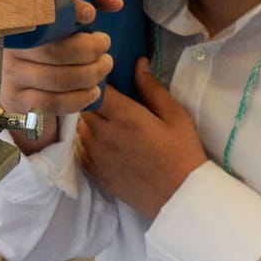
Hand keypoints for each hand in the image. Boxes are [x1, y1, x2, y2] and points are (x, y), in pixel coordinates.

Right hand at [0, 0, 122, 152]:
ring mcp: (12, 74)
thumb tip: (114, 3)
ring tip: (103, 66)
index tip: (90, 15)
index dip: (69, 11)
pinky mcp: (16, 99)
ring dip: (90, 75)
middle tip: (104, 47)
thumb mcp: (72, 9)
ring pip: (58, 80)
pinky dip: (78, 99)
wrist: (25, 76)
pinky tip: (92, 91)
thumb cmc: (54, 37)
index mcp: (22, 20)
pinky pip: (51, 103)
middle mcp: (13, 47)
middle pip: (56, 52)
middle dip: (91, 51)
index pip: (43, 11)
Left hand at [77, 59, 205, 218]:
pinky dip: (85, 139)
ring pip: (78, 127)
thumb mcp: (175, 116)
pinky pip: (79, 147)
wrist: (180, 197)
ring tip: (104, 117)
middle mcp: (104, 135)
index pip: (94, 89)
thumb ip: (152, 88)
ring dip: (87, 119)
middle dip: (90, 98)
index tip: (104, 76)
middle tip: (104, 95)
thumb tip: (138, 62)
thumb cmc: (182, 153)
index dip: (96, 80)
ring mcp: (96, 155)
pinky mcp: (94, 171)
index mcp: (125, 117)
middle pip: (82, 106)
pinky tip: (102, 138)